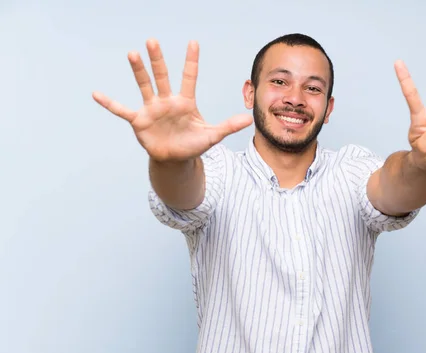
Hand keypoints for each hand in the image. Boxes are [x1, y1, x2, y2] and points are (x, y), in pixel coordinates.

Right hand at [92, 39, 252, 162]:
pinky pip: (122, 110)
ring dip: (138, 72)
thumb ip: (228, 126)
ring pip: (144, 86)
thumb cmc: (193, 144)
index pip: (189, 77)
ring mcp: (152, 109)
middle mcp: (167, 101)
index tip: (193, 43)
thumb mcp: (212, 136)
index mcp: (185, 102)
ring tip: (132, 54)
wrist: (175, 159)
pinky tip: (96, 93)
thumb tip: (249, 118)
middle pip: (162, 76)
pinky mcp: (139, 121)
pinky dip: (110, 103)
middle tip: (152, 41)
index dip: (191, 61)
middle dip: (158, 60)